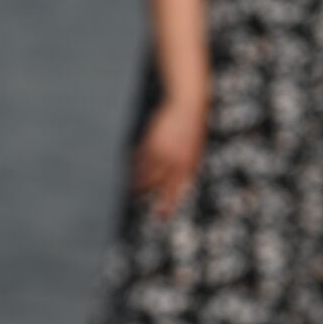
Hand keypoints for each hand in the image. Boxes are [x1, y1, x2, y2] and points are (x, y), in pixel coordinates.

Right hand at [132, 99, 207, 218]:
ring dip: (136, 180)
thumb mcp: (193, 151)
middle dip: (144, 193)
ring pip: (144, 174)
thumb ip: (184, 169)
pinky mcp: (151, 144)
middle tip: (134, 199)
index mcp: (188, 166)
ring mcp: (163, 154)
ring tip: (130, 185)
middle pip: (155, 185)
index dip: (168, 206)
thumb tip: (176, 186)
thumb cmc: (192, 129)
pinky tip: (128, 164)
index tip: (160, 217)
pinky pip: (139, 159)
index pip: (176, 191)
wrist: (188, 106)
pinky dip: (133, 163)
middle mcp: (175, 163)